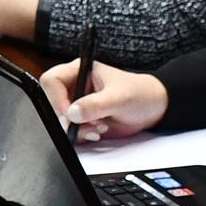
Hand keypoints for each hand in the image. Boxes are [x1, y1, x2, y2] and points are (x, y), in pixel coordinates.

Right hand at [40, 60, 168, 143]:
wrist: (153, 108)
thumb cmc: (140, 93)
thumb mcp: (119, 98)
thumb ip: (95, 105)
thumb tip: (72, 113)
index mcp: (79, 70)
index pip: (52, 81)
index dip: (56, 98)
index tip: (69, 114)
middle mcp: (75, 86)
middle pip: (52, 102)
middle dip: (68, 118)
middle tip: (86, 124)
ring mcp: (78, 103)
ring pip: (60, 119)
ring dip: (77, 129)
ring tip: (98, 128)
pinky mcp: (82, 119)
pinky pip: (70, 130)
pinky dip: (82, 135)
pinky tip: (98, 131)